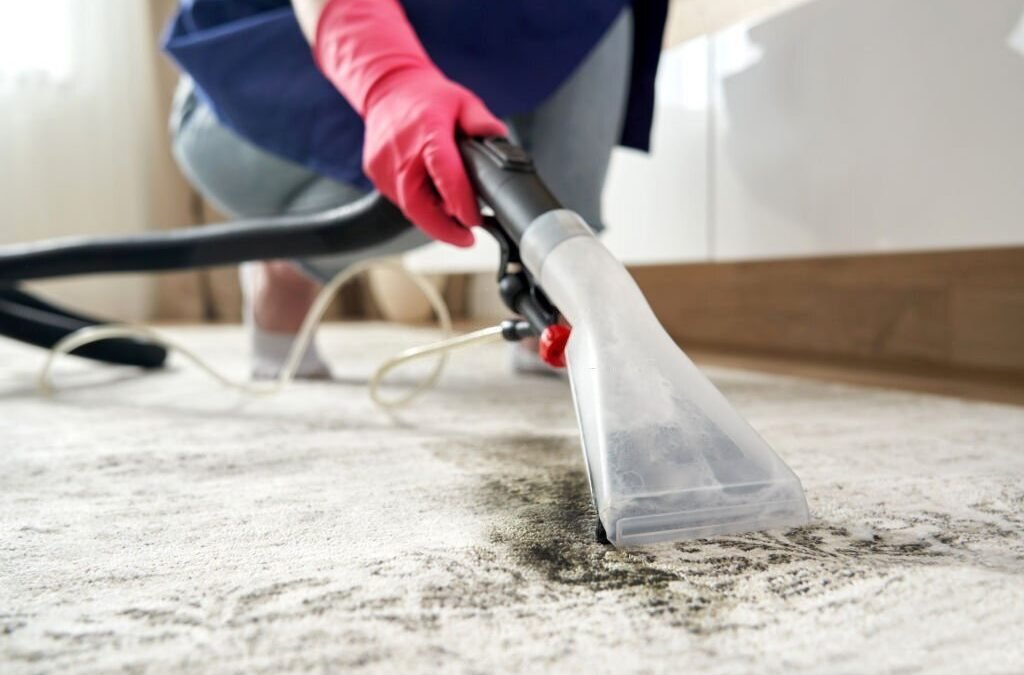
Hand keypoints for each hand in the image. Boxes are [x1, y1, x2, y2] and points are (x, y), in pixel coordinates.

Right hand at [362, 68, 506, 246]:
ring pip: (409, 207)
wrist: (387, 87)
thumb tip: (500, 140)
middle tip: (467, 239)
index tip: (474, 221)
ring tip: (454, 220)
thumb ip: (482, 123)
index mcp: (427, 132)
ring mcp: (383, 165)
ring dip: (432, 219)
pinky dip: (418, 206)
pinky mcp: (374, 173)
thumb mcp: (463, 101)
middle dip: (443, 229)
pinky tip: (433, 202)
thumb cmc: (426, 96)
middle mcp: (401, 152)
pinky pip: (399, 199)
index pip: (444, 173)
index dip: (459, 202)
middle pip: (418, 205)